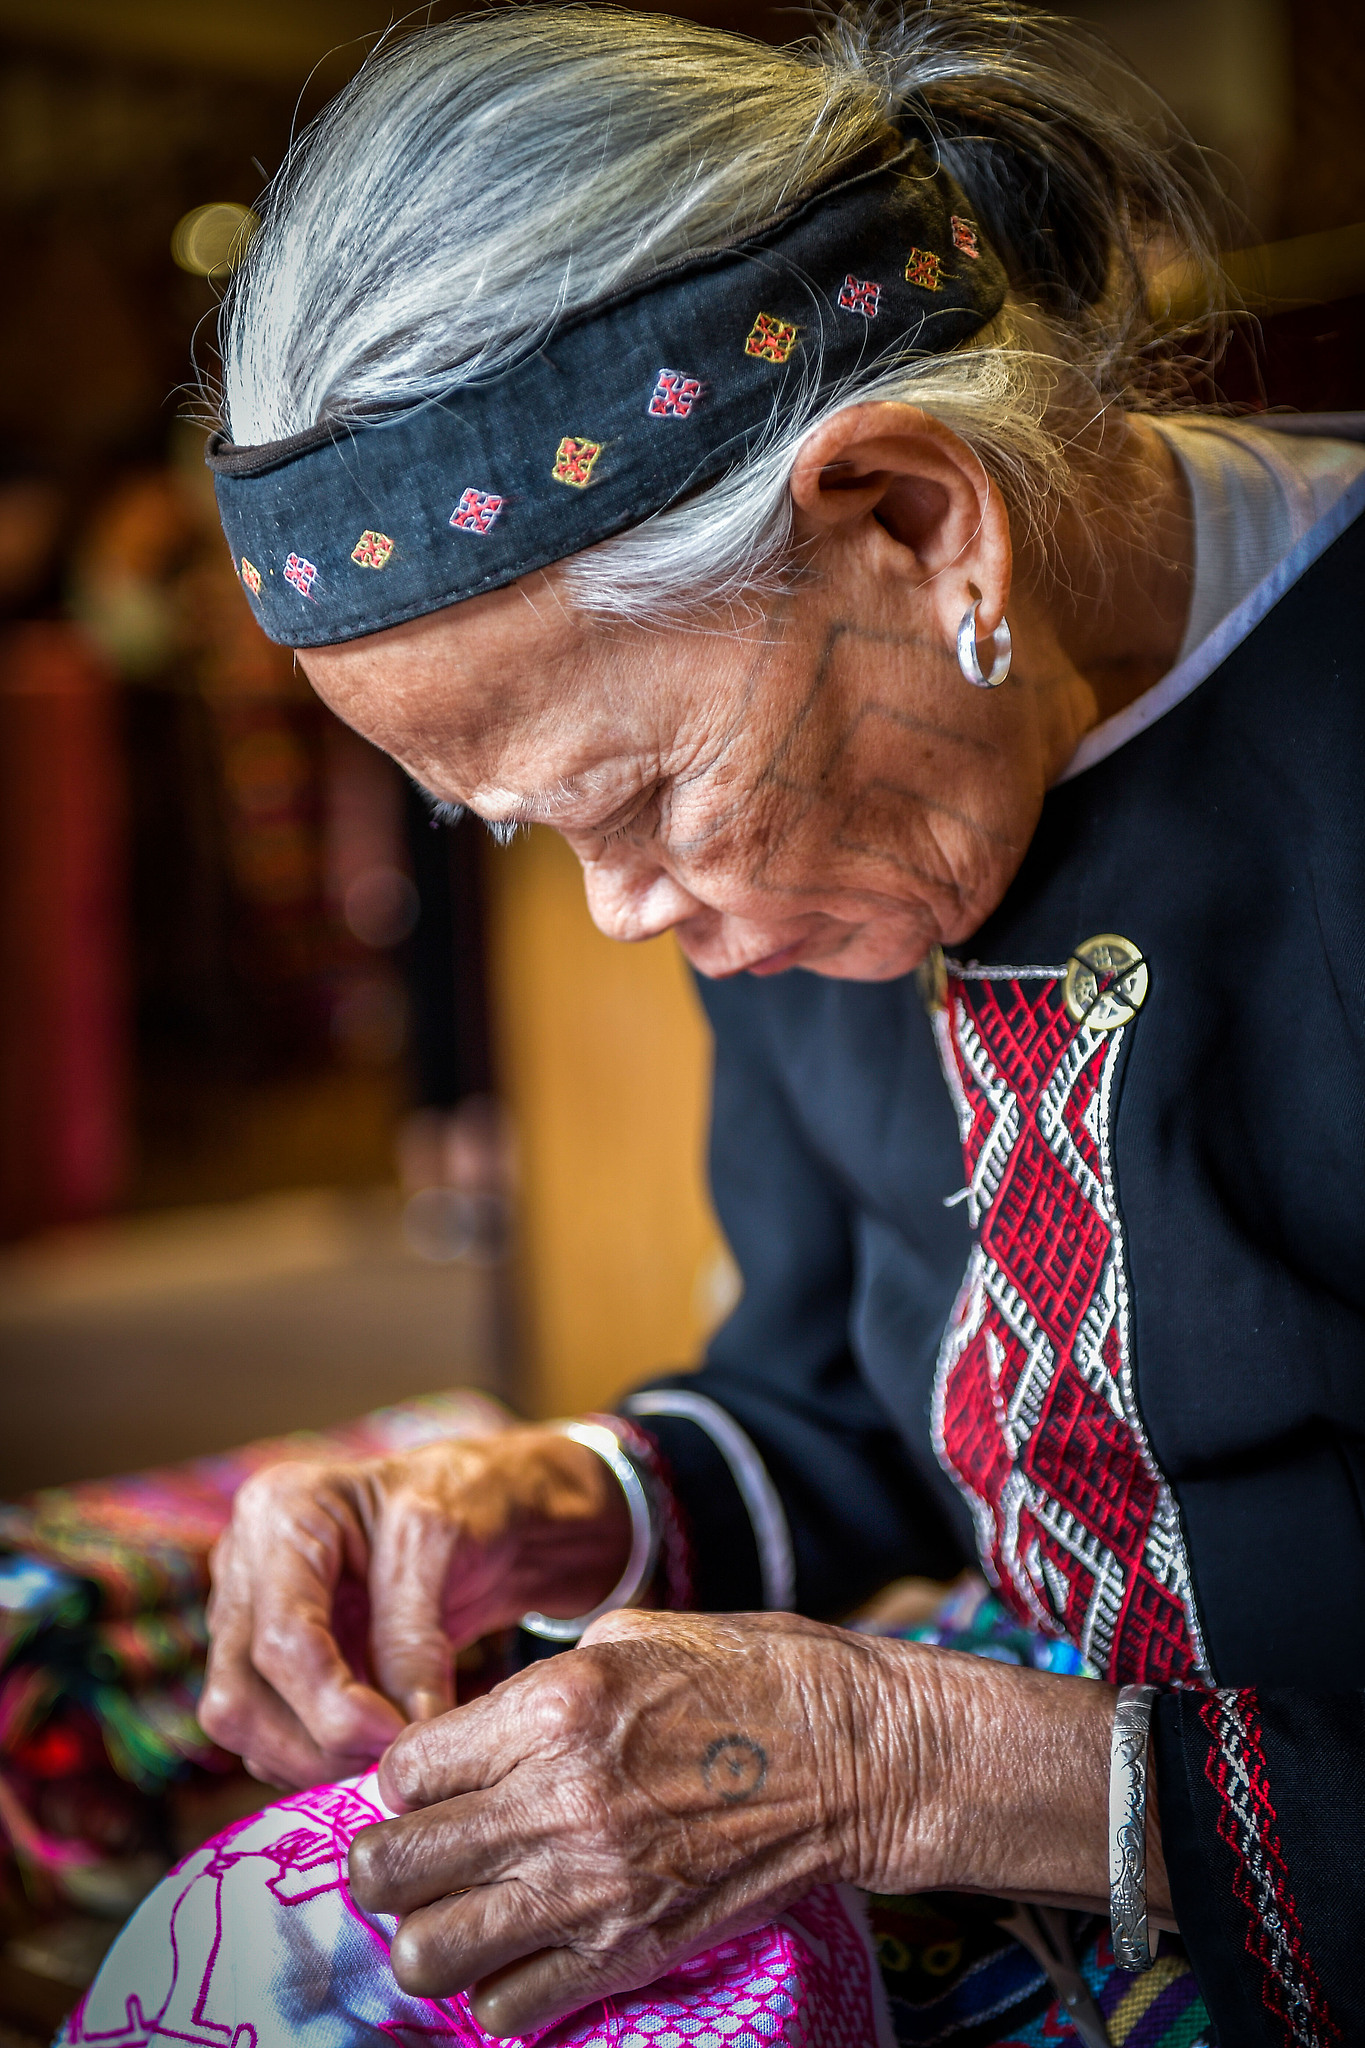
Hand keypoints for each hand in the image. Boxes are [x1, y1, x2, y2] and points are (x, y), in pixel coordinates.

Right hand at [198, 1428, 630, 1788]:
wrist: (479, 1505)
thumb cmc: (461, 1498)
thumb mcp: (440, 1548)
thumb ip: (413, 1642)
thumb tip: (405, 1738)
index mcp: (280, 1512)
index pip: (280, 1640)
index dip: (334, 1706)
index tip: (398, 1738)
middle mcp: (243, 1563)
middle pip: (238, 1694)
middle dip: (313, 1744)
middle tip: (390, 1761)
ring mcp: (246, 1611)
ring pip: (239, 1722)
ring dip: (311, 1758)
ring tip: (387, 1756)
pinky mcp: (263, 1653)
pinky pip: (264, 1727)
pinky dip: (313, 1752)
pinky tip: (371, 1746)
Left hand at [349, 1608, 951, 2038]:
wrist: (855, 1756)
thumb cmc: (749, 1676)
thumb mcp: (630, 1635)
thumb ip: (538, 1686)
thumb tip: (475, 1732)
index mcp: (551, 1706)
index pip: (401, 1770)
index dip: (403, 1781)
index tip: (430, 1784)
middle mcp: (555, 1800)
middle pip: (389, 1867)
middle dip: (386, 1863)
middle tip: (418, 1855)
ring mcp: (591, 1887)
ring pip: (426, 1953)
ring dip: (427, 1936)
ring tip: (458, 1912)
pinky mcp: (629, 1952)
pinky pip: (507, 2009)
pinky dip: (497, 1990)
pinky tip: (523, 1951)